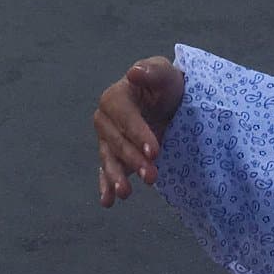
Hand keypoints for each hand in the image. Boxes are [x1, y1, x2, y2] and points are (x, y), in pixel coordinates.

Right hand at [94, 56, 185, 206]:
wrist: (168, 103)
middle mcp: (105, 119)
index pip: (125, 117)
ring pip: (109, 159)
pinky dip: (105, 186)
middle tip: (153, 177)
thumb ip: (152, 72)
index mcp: (114, 97)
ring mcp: (107, 140)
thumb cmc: (166, 86)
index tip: (155, 151)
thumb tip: (134, 73)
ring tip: (125, 193)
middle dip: (134, 160)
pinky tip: (108, 201)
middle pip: (118, 142)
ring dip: (116, 177)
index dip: (138, 134)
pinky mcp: (113, 156)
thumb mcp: (165, 74)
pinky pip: (105, 171)